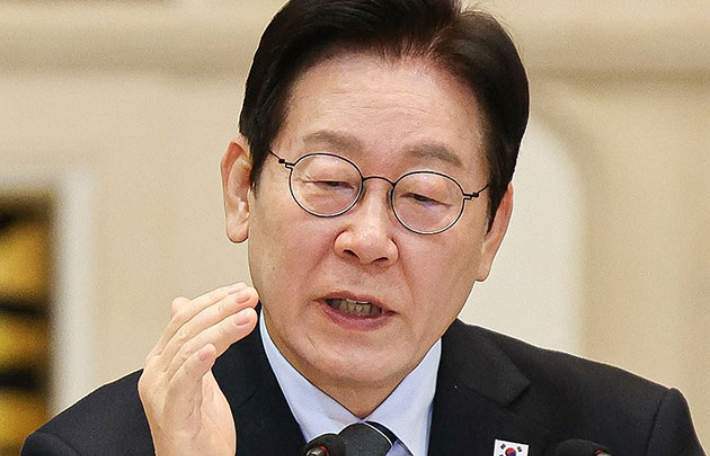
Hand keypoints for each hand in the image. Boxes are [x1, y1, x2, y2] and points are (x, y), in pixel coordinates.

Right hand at [138, 283, 258, 455]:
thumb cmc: (200, 430)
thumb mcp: (200, 379)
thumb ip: (194, 344)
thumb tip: (180, 303)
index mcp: (162, 362)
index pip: (183, 319)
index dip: (213, 301)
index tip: (242, 289)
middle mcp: (155, 374)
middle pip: (187, 329)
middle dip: (222, 309)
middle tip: (250, 296)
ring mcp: (160, 394)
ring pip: (189, 349)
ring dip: (222, 329)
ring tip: (247, 317)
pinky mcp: (171, 415)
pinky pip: (184, 382)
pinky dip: (197, 362)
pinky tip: (214, 348)